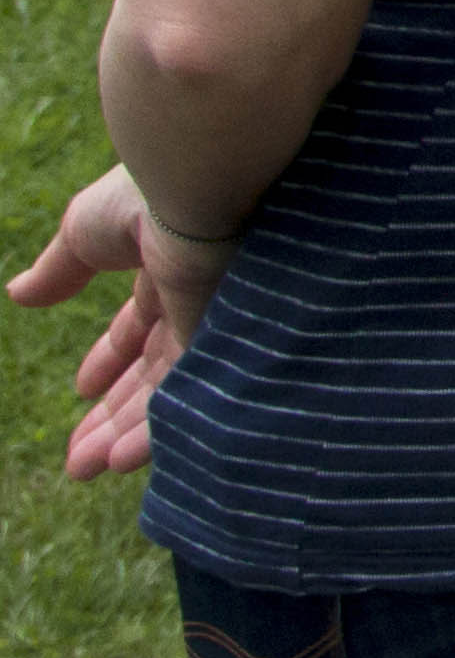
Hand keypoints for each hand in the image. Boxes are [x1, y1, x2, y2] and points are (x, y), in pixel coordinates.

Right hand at [10, 169, 225, 480]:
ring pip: (169, 392)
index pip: (142, 325)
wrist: (205, 187)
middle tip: (79, 458)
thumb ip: (62, 268)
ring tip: (89, 469)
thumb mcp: (88, 230)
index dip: (111, 359)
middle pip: (154, 368)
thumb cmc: (145, 195)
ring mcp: (218, 321)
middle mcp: (200, 297)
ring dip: (125, 434)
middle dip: (113, 414)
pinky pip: (190, 400)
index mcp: (172, 264)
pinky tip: (121, 460)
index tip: (84, 391)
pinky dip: (154, 432)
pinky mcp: (229, 345)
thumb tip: (18, 294)